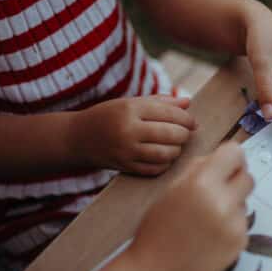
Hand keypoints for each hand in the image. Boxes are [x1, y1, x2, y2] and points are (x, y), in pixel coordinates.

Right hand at [68, 95, 196, 175]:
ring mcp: (126, 150)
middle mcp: (128, 129)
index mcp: (130, 109)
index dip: (186, 119)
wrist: (78, 138)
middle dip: (184, 135)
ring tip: (176, 146)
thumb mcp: (131, 103)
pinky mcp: (125, 167)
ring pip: (165, 154)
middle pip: (171, 134)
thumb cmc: (110, 116)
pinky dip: (165, 164)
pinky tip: (164, 157)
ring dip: (177, 150)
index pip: (169, 113)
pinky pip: (155, 169)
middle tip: (186, 134)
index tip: (193, 122)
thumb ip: (161, 102)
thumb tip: (188, 102)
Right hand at [127, 142, 252, 270]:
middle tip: (217, 189)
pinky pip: (242, 222)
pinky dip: (230, 224)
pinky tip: (210, 234)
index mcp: (202, 183)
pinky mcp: (241, 242)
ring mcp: (235, 224)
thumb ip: (198, 169)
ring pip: (245, 201)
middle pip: (248, 176)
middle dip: (235, 180)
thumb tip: (220, 156)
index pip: (235, 153)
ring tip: (206, 218)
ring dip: (232, 203)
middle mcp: (223, 202)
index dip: (230, 157)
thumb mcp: (171, 189)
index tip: (225, 164)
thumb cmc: (158, 229)